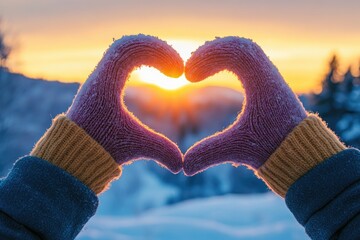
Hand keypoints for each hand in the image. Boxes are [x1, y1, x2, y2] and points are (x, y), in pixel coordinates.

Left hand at [67, 34, 183, 172]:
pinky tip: (156, 71)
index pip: (132, 49)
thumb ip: (159, 150)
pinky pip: (123, 58)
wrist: (70, 154)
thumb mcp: (133, 146)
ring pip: (126, 49)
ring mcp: (100, 78)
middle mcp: (100, 75)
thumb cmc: (98, 148)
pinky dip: (142, 59)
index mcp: (105, 83)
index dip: (160, 53)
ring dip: (150, 54)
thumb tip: (181, 165)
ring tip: (170, 68)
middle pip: (130, 44)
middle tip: (177, 67)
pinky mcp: (102, 84)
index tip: (178, 72)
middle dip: (158, 51)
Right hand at [183, 37, 306, 175]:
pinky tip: (212, 69)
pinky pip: (246, 60)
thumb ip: (210, 153)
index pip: (236, 52)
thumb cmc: (275, 148)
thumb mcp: (239, 148)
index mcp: (263, 83)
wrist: (303, 153)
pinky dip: (227, 60)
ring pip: (243, 50)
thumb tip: (185, 167)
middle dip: (210, 52)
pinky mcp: (266, 84)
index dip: (207, 56)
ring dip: (219, 55)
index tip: (190, 76)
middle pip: (239, 45)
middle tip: (190, 68)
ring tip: (197, 67)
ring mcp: (268, 78)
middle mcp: (268, 75)